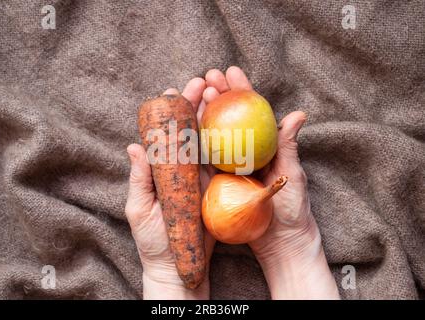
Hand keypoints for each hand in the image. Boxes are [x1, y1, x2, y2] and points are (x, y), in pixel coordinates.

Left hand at [125, 78, 214, 299]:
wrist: (180, 265)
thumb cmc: (154, 239)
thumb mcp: (140, 207)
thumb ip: (139, 179)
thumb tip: (134, 146)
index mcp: (164, 169)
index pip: (168, 134)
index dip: (172, 111)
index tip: (175, 91)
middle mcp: (184, 168)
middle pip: (191, 130)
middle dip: (196, 104)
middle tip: (203, 82)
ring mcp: (203, 176)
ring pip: (210, 140)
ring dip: (214, 115)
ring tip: (219, 92)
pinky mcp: (219, 187)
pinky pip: (225, 162)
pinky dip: (230, 141)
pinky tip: (236, 123)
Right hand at [203, 66, 339, 299]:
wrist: (280, 243)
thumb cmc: (292, 210)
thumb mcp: (291, 176)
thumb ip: (288, 147)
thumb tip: (298, 114)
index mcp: (265, 147)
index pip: (251, 112)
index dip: (241, 91)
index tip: (229, 71)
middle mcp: (246, 154)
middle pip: (229, 119)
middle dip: (218, 95)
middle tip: (206, 77)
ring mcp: (231, 168)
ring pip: (214, 136)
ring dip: (204, 113)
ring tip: (193, 93)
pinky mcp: (218, 184)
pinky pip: (205, 161)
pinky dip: (196, 144)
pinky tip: (185, 129)